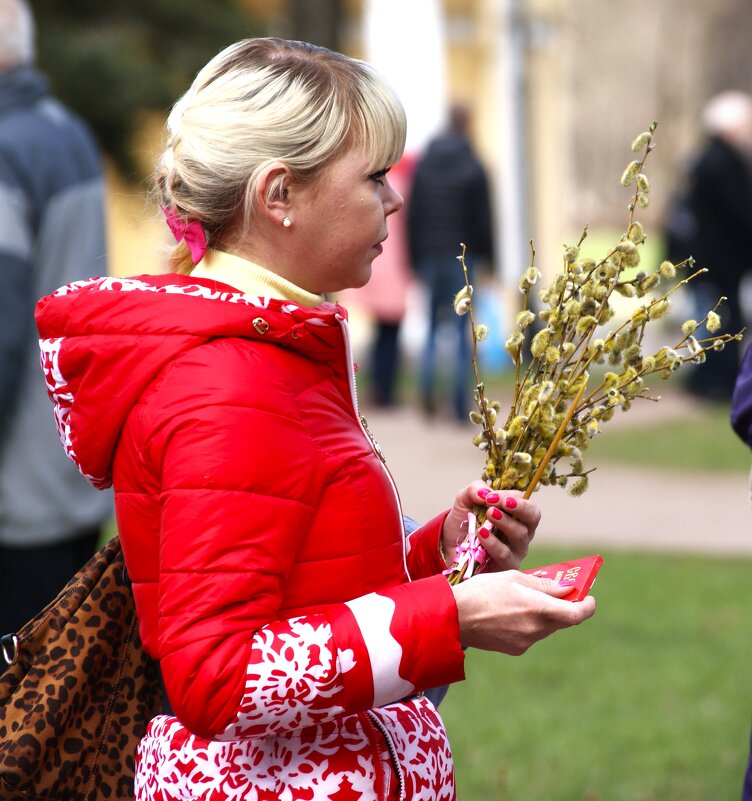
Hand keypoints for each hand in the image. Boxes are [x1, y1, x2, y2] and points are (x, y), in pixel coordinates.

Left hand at [441, 481, 539, 570]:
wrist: (449, 544)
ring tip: (489, 515)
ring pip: (520, 535)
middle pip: (533, 517)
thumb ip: (475, 489)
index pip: (525, 502)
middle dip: (520, 508)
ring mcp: (516, 549)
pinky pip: (505, 554)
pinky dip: (493, 543)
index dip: (511, 498)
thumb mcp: (465, 499)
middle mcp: (521, 530)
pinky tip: (481, 534)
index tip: (491, 497)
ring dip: (505, 522)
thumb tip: (486, 493)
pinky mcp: (506, 565)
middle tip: (502, 503)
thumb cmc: (465, 520)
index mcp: (516, 513)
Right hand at [452, 570, 595, 653]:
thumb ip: (543, 585)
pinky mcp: (515, 649)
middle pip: (563, 620)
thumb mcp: (513, 578)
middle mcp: (536, 630)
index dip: (587, 606)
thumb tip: (566, 589)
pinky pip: (532, 635)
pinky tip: (511, 612)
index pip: (577, 614)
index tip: (587, 597)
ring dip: (545, 614)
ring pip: (547, 627)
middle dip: (564, 606)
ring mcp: (526, 642)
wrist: (453, 617)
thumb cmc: (482, 591)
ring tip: (526, 599)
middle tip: (557, 591)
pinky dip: (530, 623)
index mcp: (538, 609)